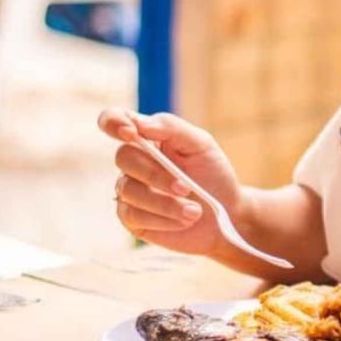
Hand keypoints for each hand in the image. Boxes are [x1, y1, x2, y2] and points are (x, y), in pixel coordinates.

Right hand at [98, 107, 245, 256]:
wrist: (226, 211)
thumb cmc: (212, 172)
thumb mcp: (201, 145)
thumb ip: (171, 128)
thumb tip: (139, 125)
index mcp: (147, 137)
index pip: (114, 120)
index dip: (113, 122)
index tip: (131, 133)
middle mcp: (133, 161)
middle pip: (124, 158)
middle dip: (155, 174)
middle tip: (186, 188)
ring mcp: (128, 189)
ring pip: (129, 190)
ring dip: (164, 202)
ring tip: (195, 212)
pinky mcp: (131, 217)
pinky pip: (133, 215)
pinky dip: (163, 218)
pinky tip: (184, 221)